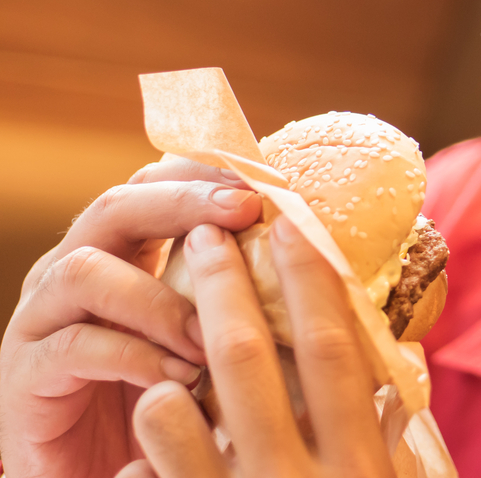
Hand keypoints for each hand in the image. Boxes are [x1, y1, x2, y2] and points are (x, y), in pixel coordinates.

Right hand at [0, 157, 262, 477]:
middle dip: (183, 202)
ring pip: (86, 271)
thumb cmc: (164, 398)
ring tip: (210, 335)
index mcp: (120, 252)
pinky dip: (132, 357)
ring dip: (158, 298)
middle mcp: (74, 271)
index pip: (153, 185)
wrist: (96, 473)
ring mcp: (42, 318)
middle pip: (116, 207)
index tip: (263, 178)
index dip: (205, 173)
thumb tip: (312, 256)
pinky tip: (178, 379)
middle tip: (244, 211)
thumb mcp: (204, 336)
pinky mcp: (26, 374)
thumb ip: (233, 295)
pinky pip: (75, 345)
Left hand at [116, 216, 395, 477]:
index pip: (330, 349)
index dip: (308, 278)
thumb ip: (384, 429)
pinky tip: (148, 436)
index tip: (289, 222)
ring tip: (165, 332)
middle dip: (222, 283)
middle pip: (244, 356)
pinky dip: (141, 445)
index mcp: (355, 464)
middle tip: (206, 233)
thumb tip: (400, 352)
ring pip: (170, 410)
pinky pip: (139, 476)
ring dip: (166, 363)